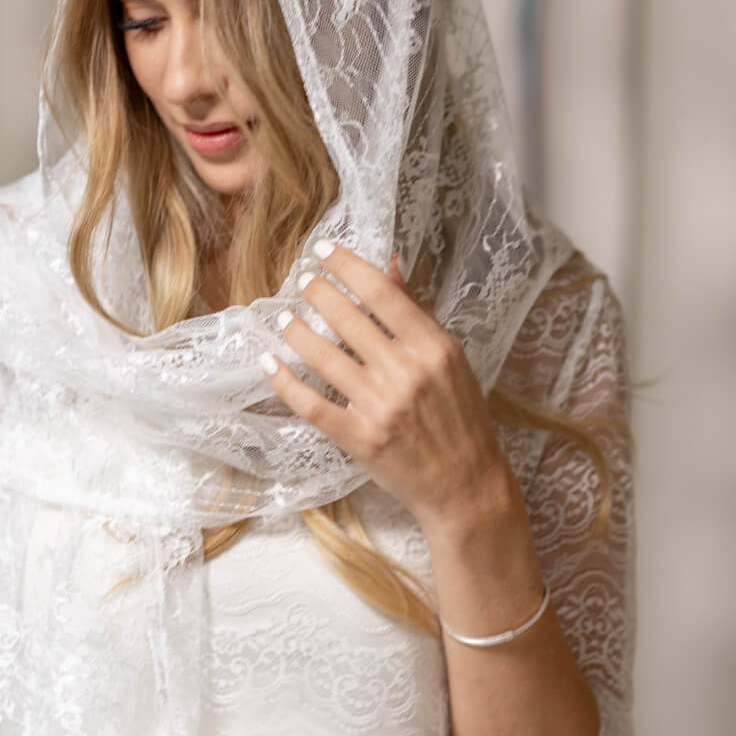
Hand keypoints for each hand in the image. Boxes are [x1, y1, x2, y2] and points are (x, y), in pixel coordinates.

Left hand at [261, 241, 513, 530]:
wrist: (465, 485)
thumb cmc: (460, 417)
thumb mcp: (449, 358)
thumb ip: (414, 310)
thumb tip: (388, 262)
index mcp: (434, 347)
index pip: (381, 293)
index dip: (346, 266)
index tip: (322, 250)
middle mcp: (406, 372)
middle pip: (347, 318)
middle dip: (317, 293)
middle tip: (302, 281)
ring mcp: (380, 406)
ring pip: (323, 356)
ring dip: (297, 331)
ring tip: (285, 318)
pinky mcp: (359, 438)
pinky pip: (310, 404)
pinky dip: (285, 382)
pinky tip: (270, 363)